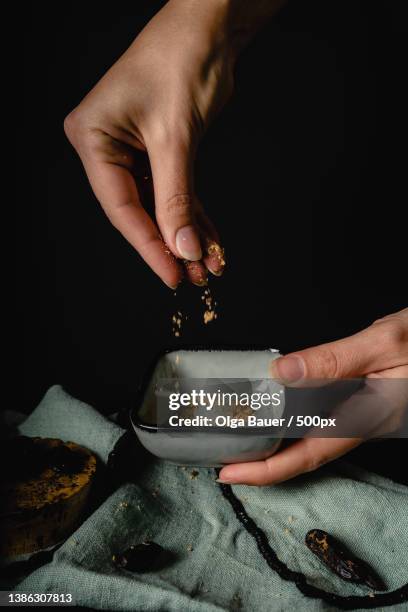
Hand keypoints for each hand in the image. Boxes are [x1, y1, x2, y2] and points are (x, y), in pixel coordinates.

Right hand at [64, 0, 239, 287]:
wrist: (208, 27)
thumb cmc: (181, 61)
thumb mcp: (175, 137)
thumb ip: (177, 198)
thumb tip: (183, 249)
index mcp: (93, 138)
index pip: (119, 206)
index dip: (148, 245)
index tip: (172, 274)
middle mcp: (106, 147)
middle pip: (137, 211)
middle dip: (169, 244)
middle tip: (192, 276)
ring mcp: (130, 150)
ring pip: (158, 206)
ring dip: (184, 235)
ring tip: (206, 265)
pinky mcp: (156, 152)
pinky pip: (173, 193)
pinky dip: (193, 215)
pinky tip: (208, 240)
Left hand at [218, 308, 407, 484]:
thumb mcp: (383, 343)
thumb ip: (334, 359)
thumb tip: (281, 373)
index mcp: (365, 418)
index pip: (307, 455)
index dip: (266, 470)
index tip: (230, 474)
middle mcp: (361, 423)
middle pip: (303, 452)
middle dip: (262, 461)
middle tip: (222, 455)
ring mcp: (363, 413)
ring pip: (311, 436)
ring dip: (274, 440)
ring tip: (240, 434)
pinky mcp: (363, 400)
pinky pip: (321, 416)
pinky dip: (292, 416)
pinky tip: (276, 406)